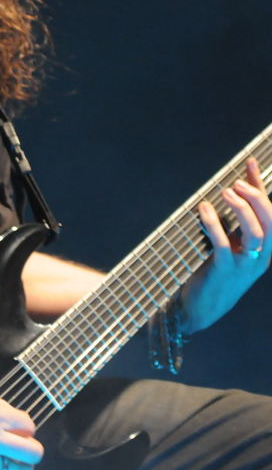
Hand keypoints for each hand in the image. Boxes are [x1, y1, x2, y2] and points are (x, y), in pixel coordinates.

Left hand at [181, 157, 270, 333]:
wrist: (203, 306)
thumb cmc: (219, 269)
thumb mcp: (233, 240)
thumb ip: (239, 214)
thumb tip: (241, 182)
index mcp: (265, 248)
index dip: (260, 186)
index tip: (249, 163)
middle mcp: (261, 257)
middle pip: (271, 223)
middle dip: (257, 198)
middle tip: (236, 184)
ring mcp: (245, 265)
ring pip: (255, 234)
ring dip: (241, 210)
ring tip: (225, 194)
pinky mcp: (225, 271)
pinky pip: (225, 245)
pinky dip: (215, 225)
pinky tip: (204, 210)